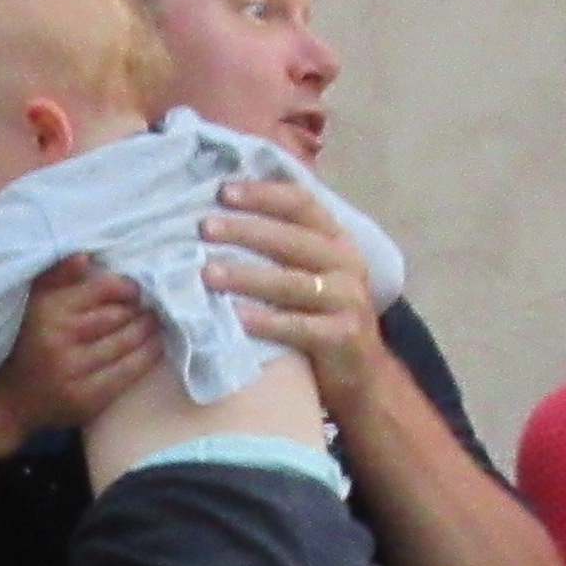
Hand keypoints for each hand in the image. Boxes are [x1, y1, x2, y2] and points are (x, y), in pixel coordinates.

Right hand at [0, 256, 161, 453]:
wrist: (11, 401)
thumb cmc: (30, 343)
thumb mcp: (35, 304)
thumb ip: (57, 276)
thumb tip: (85, 256)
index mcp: (49, 310)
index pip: (103, 289)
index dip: (126, 287)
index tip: (135, 290)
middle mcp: (61, 339)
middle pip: (119, 316)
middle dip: (140, 310)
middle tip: (151, 306)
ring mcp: (75, 370)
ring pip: (126, 343)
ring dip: (149, 331)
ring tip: (156, 323)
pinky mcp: (87, 397)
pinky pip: (127, 372)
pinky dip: (147, 356)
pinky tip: (155, 346)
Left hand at [203, 182, 385, 415]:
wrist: (361, 373)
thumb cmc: (321, 313)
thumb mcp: (311, 270)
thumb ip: (283, 239)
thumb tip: (223, 207)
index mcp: (336, 238)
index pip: (301, 203)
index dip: (263, 194)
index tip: (223, 192)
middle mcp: (345, 263)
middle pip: (292, 239)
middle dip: (245, 230)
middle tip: (204, 228)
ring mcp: (347, 300)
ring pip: (291, 282)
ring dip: (246, 276)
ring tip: (208, 273)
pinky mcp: (342, 336)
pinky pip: (297, 326)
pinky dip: (265, 321)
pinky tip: (235, 318)